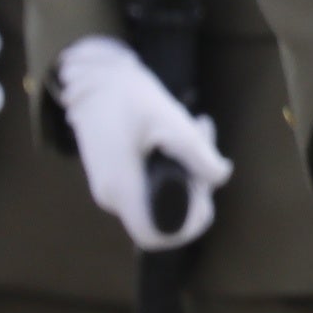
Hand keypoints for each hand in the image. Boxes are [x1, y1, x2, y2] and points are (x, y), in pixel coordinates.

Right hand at [54, 39, 230, 249]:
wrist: (91, 78)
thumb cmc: (127, 96)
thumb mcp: (170, 119)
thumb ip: (198, 153)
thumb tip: (221, 177)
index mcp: (121, 187)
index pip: (154, 235)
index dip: (186, 228)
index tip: (206, 199)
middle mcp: (112, 196)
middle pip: (164, 216)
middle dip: (196, 190)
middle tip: (209, 150)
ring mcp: (110, 188)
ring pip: (160, 198)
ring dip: (189, 172)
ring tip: (201, 128)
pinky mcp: (115, 177)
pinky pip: (150, 185)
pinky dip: (174, 166)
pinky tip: (187, 133)